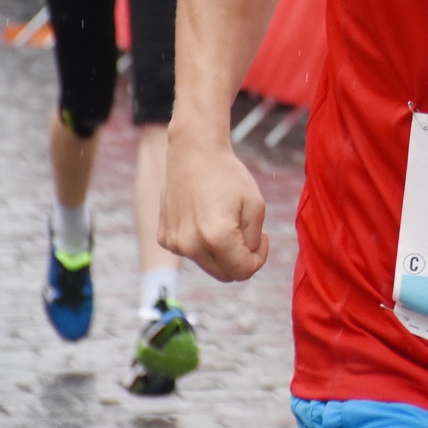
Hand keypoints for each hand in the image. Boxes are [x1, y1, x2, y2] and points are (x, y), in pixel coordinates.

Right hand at [158, 141, 268, 281]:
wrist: (194, 153)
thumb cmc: (229, 176)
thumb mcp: (256, 206)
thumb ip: (254, 241)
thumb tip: (245, 263)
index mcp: (217, 237)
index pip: (243, 271)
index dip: (259, 258)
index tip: (262, 237)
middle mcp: (191, 245)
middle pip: (225, 274)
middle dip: (241, 259)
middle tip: (247, 232)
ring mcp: (174, 243)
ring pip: (208, 265)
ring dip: (222, 252)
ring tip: (226, 222)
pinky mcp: (164, 238)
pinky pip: (191, 252)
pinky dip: (203, 243)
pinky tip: (205, 218)